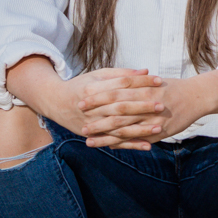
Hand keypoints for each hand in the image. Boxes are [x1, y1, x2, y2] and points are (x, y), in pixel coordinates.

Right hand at [5, 59, 161, 146]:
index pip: (121, 84)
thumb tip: (145, 71)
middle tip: (161, 105)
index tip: (159, 81)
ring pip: (119, 128)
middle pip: (120, 107)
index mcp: (94, 88)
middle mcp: (93, 107)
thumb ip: (121, 74)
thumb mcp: (98, 75)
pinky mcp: (94, 136)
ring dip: (139, 129)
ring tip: (159, 128)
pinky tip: (147, 146)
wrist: (56, 103)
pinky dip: (131, 145)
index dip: (140, 82)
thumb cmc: (81, 85)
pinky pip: (115, 142)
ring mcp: (93, 123)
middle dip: (142, 107)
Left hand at [79, 63, 217, 147]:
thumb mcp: (152, 80)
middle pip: (116, 111)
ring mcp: (152, 119)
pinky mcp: (159, 131)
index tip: (81, 99)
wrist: (197, 96)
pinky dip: (123, 143)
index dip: (97, 97)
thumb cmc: (172, 87)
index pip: (114, 92)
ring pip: (125, 128)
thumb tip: (114, 80)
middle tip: (80, 122)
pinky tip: (109, 147)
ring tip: (88, 140)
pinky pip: (137, 139)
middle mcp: (146, 103)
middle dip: (96, 117)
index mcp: (142, 88)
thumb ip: (134, 81)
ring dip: (105, 135)